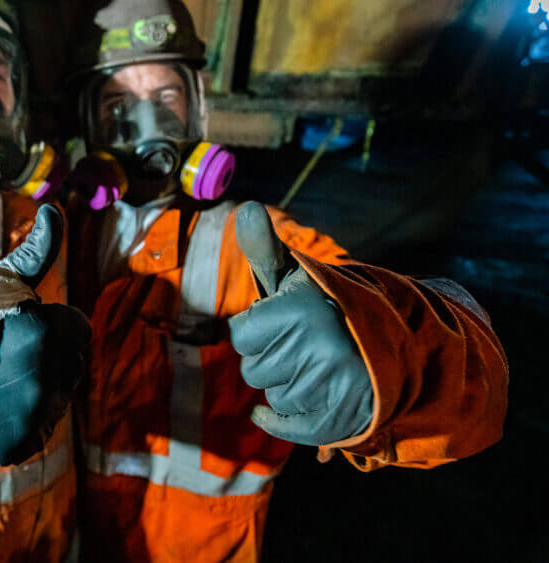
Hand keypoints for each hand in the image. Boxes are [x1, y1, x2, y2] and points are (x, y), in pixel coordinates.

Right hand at [0, 205, 90, 464]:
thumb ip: (34, 250)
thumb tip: (53, 210)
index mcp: (42, 333)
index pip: (77, 325)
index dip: (45, 320)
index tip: (12, 323)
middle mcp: (42, 380)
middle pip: (73, 361)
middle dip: (46, 353)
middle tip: (1, 351)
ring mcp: (30, 418)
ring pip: (61, 395)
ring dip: (39, 387)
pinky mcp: (18, 447)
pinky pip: (42, 428)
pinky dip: (22, 420)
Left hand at [227, 202, 372, 445]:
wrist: (393, 345)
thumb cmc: (326, 309)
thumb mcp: (296, 277)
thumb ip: (264, 248)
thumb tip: (245, 208)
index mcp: (301, 307)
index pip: (241, 335)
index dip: (258, 331)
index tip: (288, 322)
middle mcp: (318, 345)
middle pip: (253, 370)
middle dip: (272, 360)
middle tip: (308, 346)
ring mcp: (333, 385)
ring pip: (273, 397)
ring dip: (289, 386)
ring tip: (321, 367)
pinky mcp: (343, 418)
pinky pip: (288, 426)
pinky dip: (284, 421)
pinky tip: (302, 401)